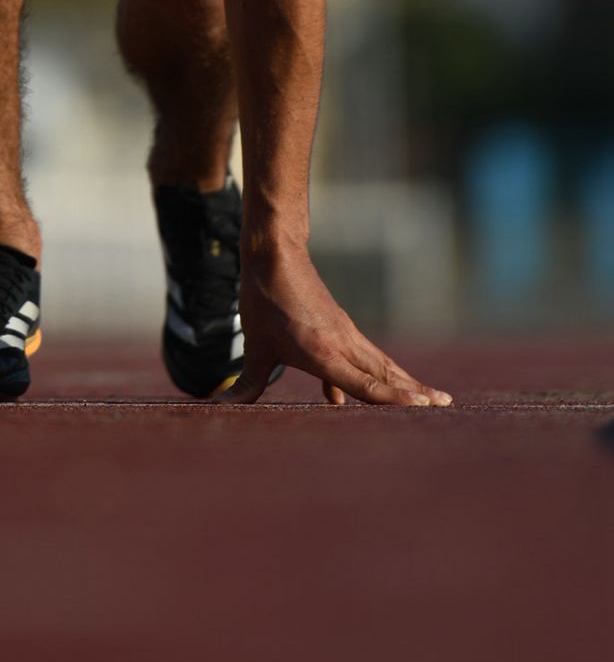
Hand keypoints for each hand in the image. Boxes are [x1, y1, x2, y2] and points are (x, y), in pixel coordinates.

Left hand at [219, 244, 451, 408]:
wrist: (276, 255)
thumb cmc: (263, 301)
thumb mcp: (254, 346)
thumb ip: (244, 384)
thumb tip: (217, 406)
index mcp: (322, 352)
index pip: (362, 384)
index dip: (391, 399)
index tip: (420, 407)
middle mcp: (342, 344)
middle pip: (384, 374)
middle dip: (414, 393)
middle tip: (444, 406)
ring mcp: (346, 335)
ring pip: (382, 365)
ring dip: (407, 382)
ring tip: (435, 399)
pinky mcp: (344, 329)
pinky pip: (370, 357)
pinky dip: (385, 375)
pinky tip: (388, 393)